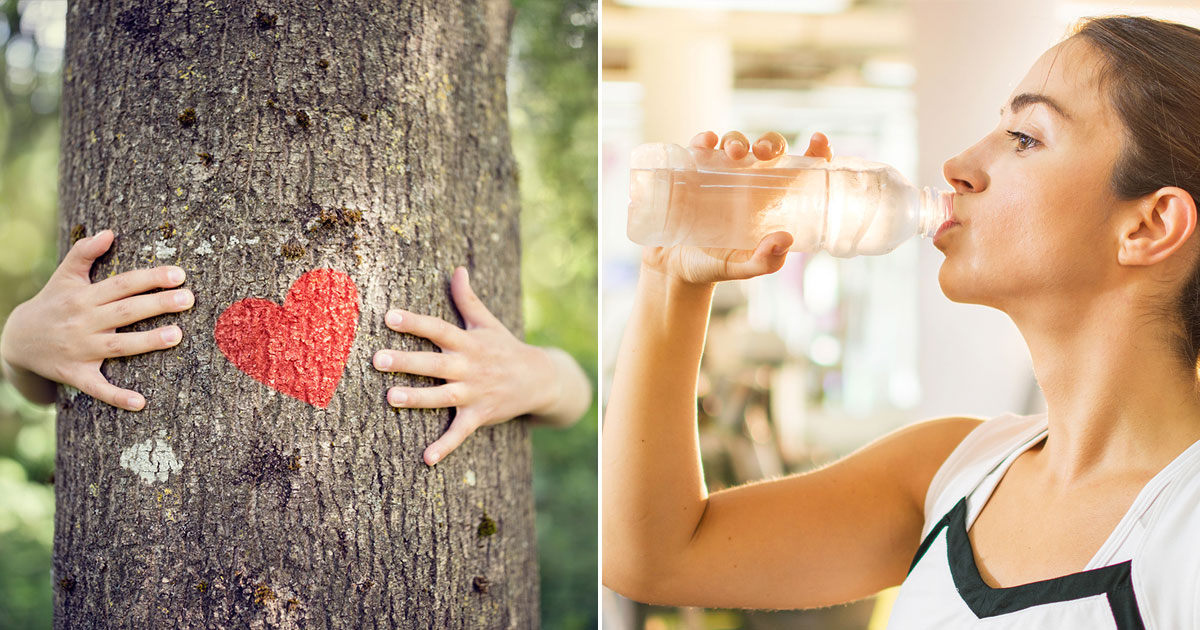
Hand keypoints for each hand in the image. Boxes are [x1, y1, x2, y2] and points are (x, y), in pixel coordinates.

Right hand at [0, 229, 193, 410]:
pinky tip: (141, 403)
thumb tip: (109, 232)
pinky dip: (117, 396)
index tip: (179, 274)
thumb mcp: (63, 277)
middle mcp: (82, 322)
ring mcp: (79, 350)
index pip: (122, 284)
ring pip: (118, 346)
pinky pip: (98, 388)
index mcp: (83, 296)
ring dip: (147, 342)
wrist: (16, 341)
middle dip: (157, 304)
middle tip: (189, 299)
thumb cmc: (52, 303)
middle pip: (125, 312)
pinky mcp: (74, 375)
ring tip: (177, 335)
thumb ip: (84, 253)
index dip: (150, 278)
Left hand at [373, 266, 570, 465]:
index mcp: (468, 342)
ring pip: (442, 396)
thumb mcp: (488, 323)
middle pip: (434, 363)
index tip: (389, 316)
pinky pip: (460, 433)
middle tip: (377, 359)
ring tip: (390, 397)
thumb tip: (457, 269)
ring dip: (417, 398)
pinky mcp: (479, 415)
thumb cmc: (506, 348)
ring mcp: (474, 392)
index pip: (438, 329)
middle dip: (406, 361)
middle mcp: (469, 367)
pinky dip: (445, 446)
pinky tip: (426, 459)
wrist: (540, 379)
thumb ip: (468, 299)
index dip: (415, 323)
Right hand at [641, 130, 834, 285]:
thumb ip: (765, 261)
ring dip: (737, 140)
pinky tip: (706, 143)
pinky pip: (699, 148)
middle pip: (766, 149)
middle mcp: (747, 183)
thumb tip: (784, 239)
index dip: (814, 151)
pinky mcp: (691, 173)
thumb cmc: (713, 267)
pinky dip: (703, 139)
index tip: (819, 140)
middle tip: (764, 154)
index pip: (799, 169)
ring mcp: (718, 175)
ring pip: (734, 143)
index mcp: (769, 201)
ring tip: (734, 153)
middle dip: (770, 143)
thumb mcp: (742, 269)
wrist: (673, 269)